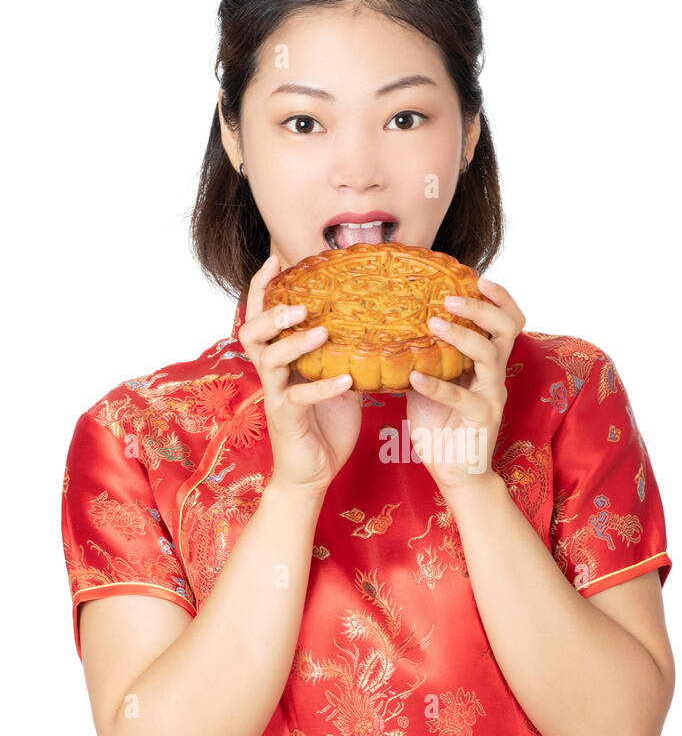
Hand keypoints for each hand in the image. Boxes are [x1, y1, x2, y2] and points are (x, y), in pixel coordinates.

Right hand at [238, 255, 362, 496]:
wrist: (312, 474)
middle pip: (251, 332)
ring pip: (270, 360)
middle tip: (299, 304)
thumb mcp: (339, 382)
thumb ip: (346, 355)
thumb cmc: (324, 427)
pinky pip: (300, 397)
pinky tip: (346, 379)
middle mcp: (272, 374)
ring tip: (321, 331)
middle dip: (270, 312)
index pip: (261, 317)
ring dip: (296, 343)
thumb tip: (376, 328)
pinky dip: (323, 386)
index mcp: (280, 361)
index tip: (275, 260)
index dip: (262, 289)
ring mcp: (277, 396)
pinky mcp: (288, 419)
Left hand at [405, 275, 525, 497]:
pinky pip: (461, 398)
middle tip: (450, 297)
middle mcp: (495, 376)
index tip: (478, 277)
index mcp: (487, 364)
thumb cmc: (442, 427)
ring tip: (433, 324)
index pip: (507, 321)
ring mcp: (492, 398)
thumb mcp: (430, 384)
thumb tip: (392, 329)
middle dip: (482, 308)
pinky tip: (415, 377)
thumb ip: (423, 358)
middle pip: (507, 329)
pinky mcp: (482, 421)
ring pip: (489, 356)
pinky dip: (437, 385)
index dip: (499, 298)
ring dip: (462, 336)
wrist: (456, 474)